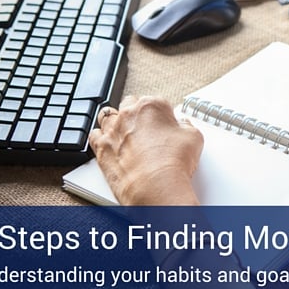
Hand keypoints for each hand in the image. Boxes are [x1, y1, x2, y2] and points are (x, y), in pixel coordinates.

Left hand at [88, 96, 203, 205]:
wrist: (156, 187)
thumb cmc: (174, 162)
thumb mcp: (193, 137)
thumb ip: (186, 126)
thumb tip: (184, 125)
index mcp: (152, 106)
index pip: (158, 102)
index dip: (164, 114)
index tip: (168, 124)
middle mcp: (129, 114)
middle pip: (130, 104)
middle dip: (138, 113)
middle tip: (148, 128)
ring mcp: (112, 130)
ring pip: (108, 115)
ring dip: (116, 121)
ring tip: (126, 132)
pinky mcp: (101, 148)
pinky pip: (94, 135)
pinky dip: (100, 137)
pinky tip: (110, 143)